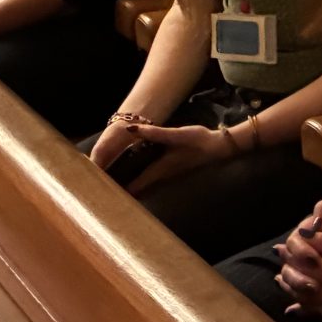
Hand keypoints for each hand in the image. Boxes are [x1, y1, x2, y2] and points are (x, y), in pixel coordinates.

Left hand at [114, 122, 233, 189]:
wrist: (218, 148)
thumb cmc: (197, 142)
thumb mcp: (174, 135)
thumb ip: (153, 133)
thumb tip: (130, 129)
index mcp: (159, 170)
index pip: (135, 187)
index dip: (119, 191)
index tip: (103, 192)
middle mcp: (162, 178)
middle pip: (138, 190)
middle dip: (122, 191)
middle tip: (103, 188)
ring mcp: (168, 177)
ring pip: (144, 186)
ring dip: (131, 186)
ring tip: (114, 182)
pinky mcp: (172, 172)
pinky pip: (151, 181)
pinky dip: (141, 180)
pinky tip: (136, 173)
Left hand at [274, 223, 321, 315]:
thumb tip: (304, 237)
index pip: (302, 265)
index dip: (290, 255)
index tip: (280, 247)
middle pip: (302, 288)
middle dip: (288, 276)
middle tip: (279, 267)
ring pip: (311, 303)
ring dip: (295, 294)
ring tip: (283, 285)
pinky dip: (311, 310)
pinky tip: (304, 310)